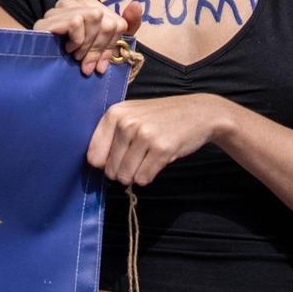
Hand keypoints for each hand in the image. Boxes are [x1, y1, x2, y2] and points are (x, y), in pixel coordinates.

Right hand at [34, 0, 141, 75]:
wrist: (47, 86)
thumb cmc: (79, 65)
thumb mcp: (109, 49)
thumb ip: (127, 26)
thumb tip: (137, 4)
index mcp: (89, 7)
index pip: (115, 20)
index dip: (112, 45)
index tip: (102, 64)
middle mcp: (73, 4)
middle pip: (106, 18)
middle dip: (101, 47)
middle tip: (90, 66)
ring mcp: (58, 10)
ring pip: (94, 16)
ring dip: (89, 44)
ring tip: (77, 56)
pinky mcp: (46, 21)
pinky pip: (76, 21)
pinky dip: (77, 40)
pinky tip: (69, 49)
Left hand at [87, 94, 225, 185]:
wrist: (198, 112)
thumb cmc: (161, 117)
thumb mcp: (132, 115)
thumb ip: (111, 135)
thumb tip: (94, 165)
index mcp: (114, 114)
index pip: (93, 156)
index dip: (106, 163)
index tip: (118, 156)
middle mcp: (127, 123)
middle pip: (110, 170)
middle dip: (123, 171)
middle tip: (139, 156)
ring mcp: (144, 135)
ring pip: (126, 177)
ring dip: (137, 174)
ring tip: (149, 156)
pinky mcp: (162, 148)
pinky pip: (143, 179)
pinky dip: (150, 175)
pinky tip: (159, 159)